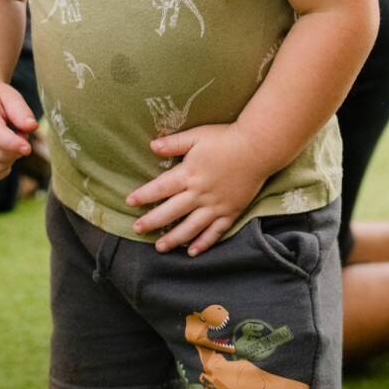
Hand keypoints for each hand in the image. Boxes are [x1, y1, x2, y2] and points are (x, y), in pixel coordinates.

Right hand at [0, 81, 37, 181]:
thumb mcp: (10, 96)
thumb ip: (21, 111)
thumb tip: (32, 127)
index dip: (15, 144)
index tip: (28, 148)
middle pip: (0, 155)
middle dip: (17, 149)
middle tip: (20, 133)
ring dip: (11, 159)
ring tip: (12, 141)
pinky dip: (3, 169)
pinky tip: (7, 155)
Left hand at [126, 124, 270, 255]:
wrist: (258, 148)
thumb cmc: (226, 138)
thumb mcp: (197, 135)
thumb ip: (174, 143)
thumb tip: (152, 146)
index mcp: (188, 174)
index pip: (160, 188)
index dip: (144, 196)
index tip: (130, 202)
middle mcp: (199, 194)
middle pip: (170, 212)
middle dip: (152, 222)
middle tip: (137, 229)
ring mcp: (215, 206)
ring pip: (190, 228)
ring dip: (173, 239)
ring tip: (159, 247)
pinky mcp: (230, 212)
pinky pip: (215, 232)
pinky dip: (203, 244)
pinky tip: (192, 252)